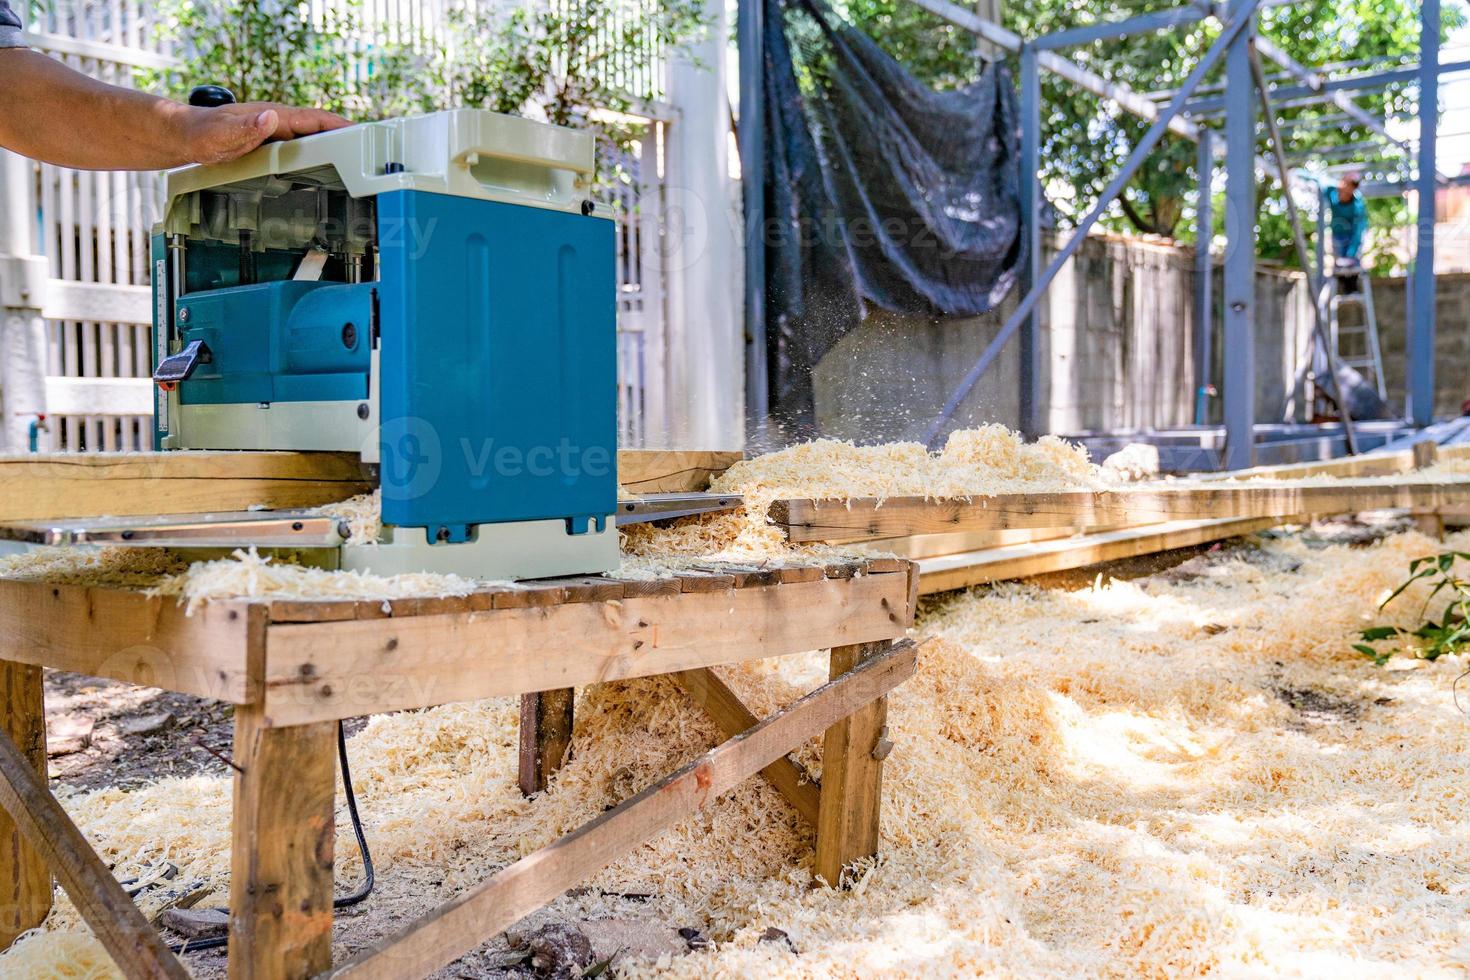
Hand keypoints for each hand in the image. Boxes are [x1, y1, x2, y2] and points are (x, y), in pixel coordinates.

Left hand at [177, 102, 351, 165]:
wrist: (182, 136)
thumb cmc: (199, 133)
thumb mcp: (220, 134)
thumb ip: (245, 126)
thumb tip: (272, 116)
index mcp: (274, 117)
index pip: (317, 119)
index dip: (343, 126)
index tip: (366, 134)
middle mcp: (279, 123)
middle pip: (321, 131)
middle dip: (348, 141)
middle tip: (373, 158)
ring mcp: (276, 134)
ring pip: (313, 142)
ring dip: (336, 152)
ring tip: (359, 173)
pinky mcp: (271, 145)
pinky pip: (302, 151)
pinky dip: (318, 160)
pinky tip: (325, 175)